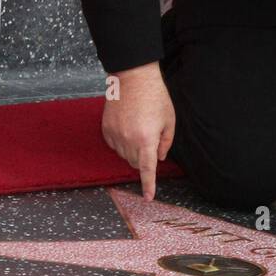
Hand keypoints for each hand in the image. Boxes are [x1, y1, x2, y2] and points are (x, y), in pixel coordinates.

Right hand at [101, 62, 175, 200]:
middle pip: (135, 163)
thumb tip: (159, 158)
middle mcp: (128, 140)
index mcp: (146, 139)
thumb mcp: (169, 120)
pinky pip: (114, 145)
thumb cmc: (155, 97)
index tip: (148, 197)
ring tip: (138, 127)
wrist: (133, 78)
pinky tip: (127, 126)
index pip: (147, 169)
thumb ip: (166, 142)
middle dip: (143, 158)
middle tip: (149, 139)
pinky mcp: (105, 129)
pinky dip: (121, 142)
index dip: (148, 185)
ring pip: (124, 155)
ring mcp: (114, 134)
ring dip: (132, 150)